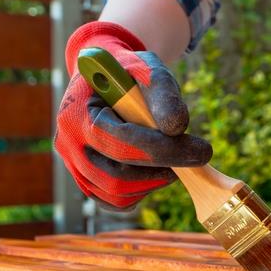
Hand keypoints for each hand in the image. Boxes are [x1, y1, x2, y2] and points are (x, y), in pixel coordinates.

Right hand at [55, 21, 211, 208]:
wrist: (109, 80)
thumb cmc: (128, 72)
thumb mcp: (147, 68)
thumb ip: (162, 92)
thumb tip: (176, 127)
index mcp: (75, 113)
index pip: (119, 142)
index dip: (163, 150)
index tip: (203, 150)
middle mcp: (68, 144)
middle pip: (116, 176)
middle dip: (163, 169)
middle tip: (197, 157)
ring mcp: (74, 166)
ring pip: (117, 194)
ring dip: (154, 181)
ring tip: (173, 157)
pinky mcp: (87, 181)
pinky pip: (115, 202)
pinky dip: (142, 192)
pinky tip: (158, 169)